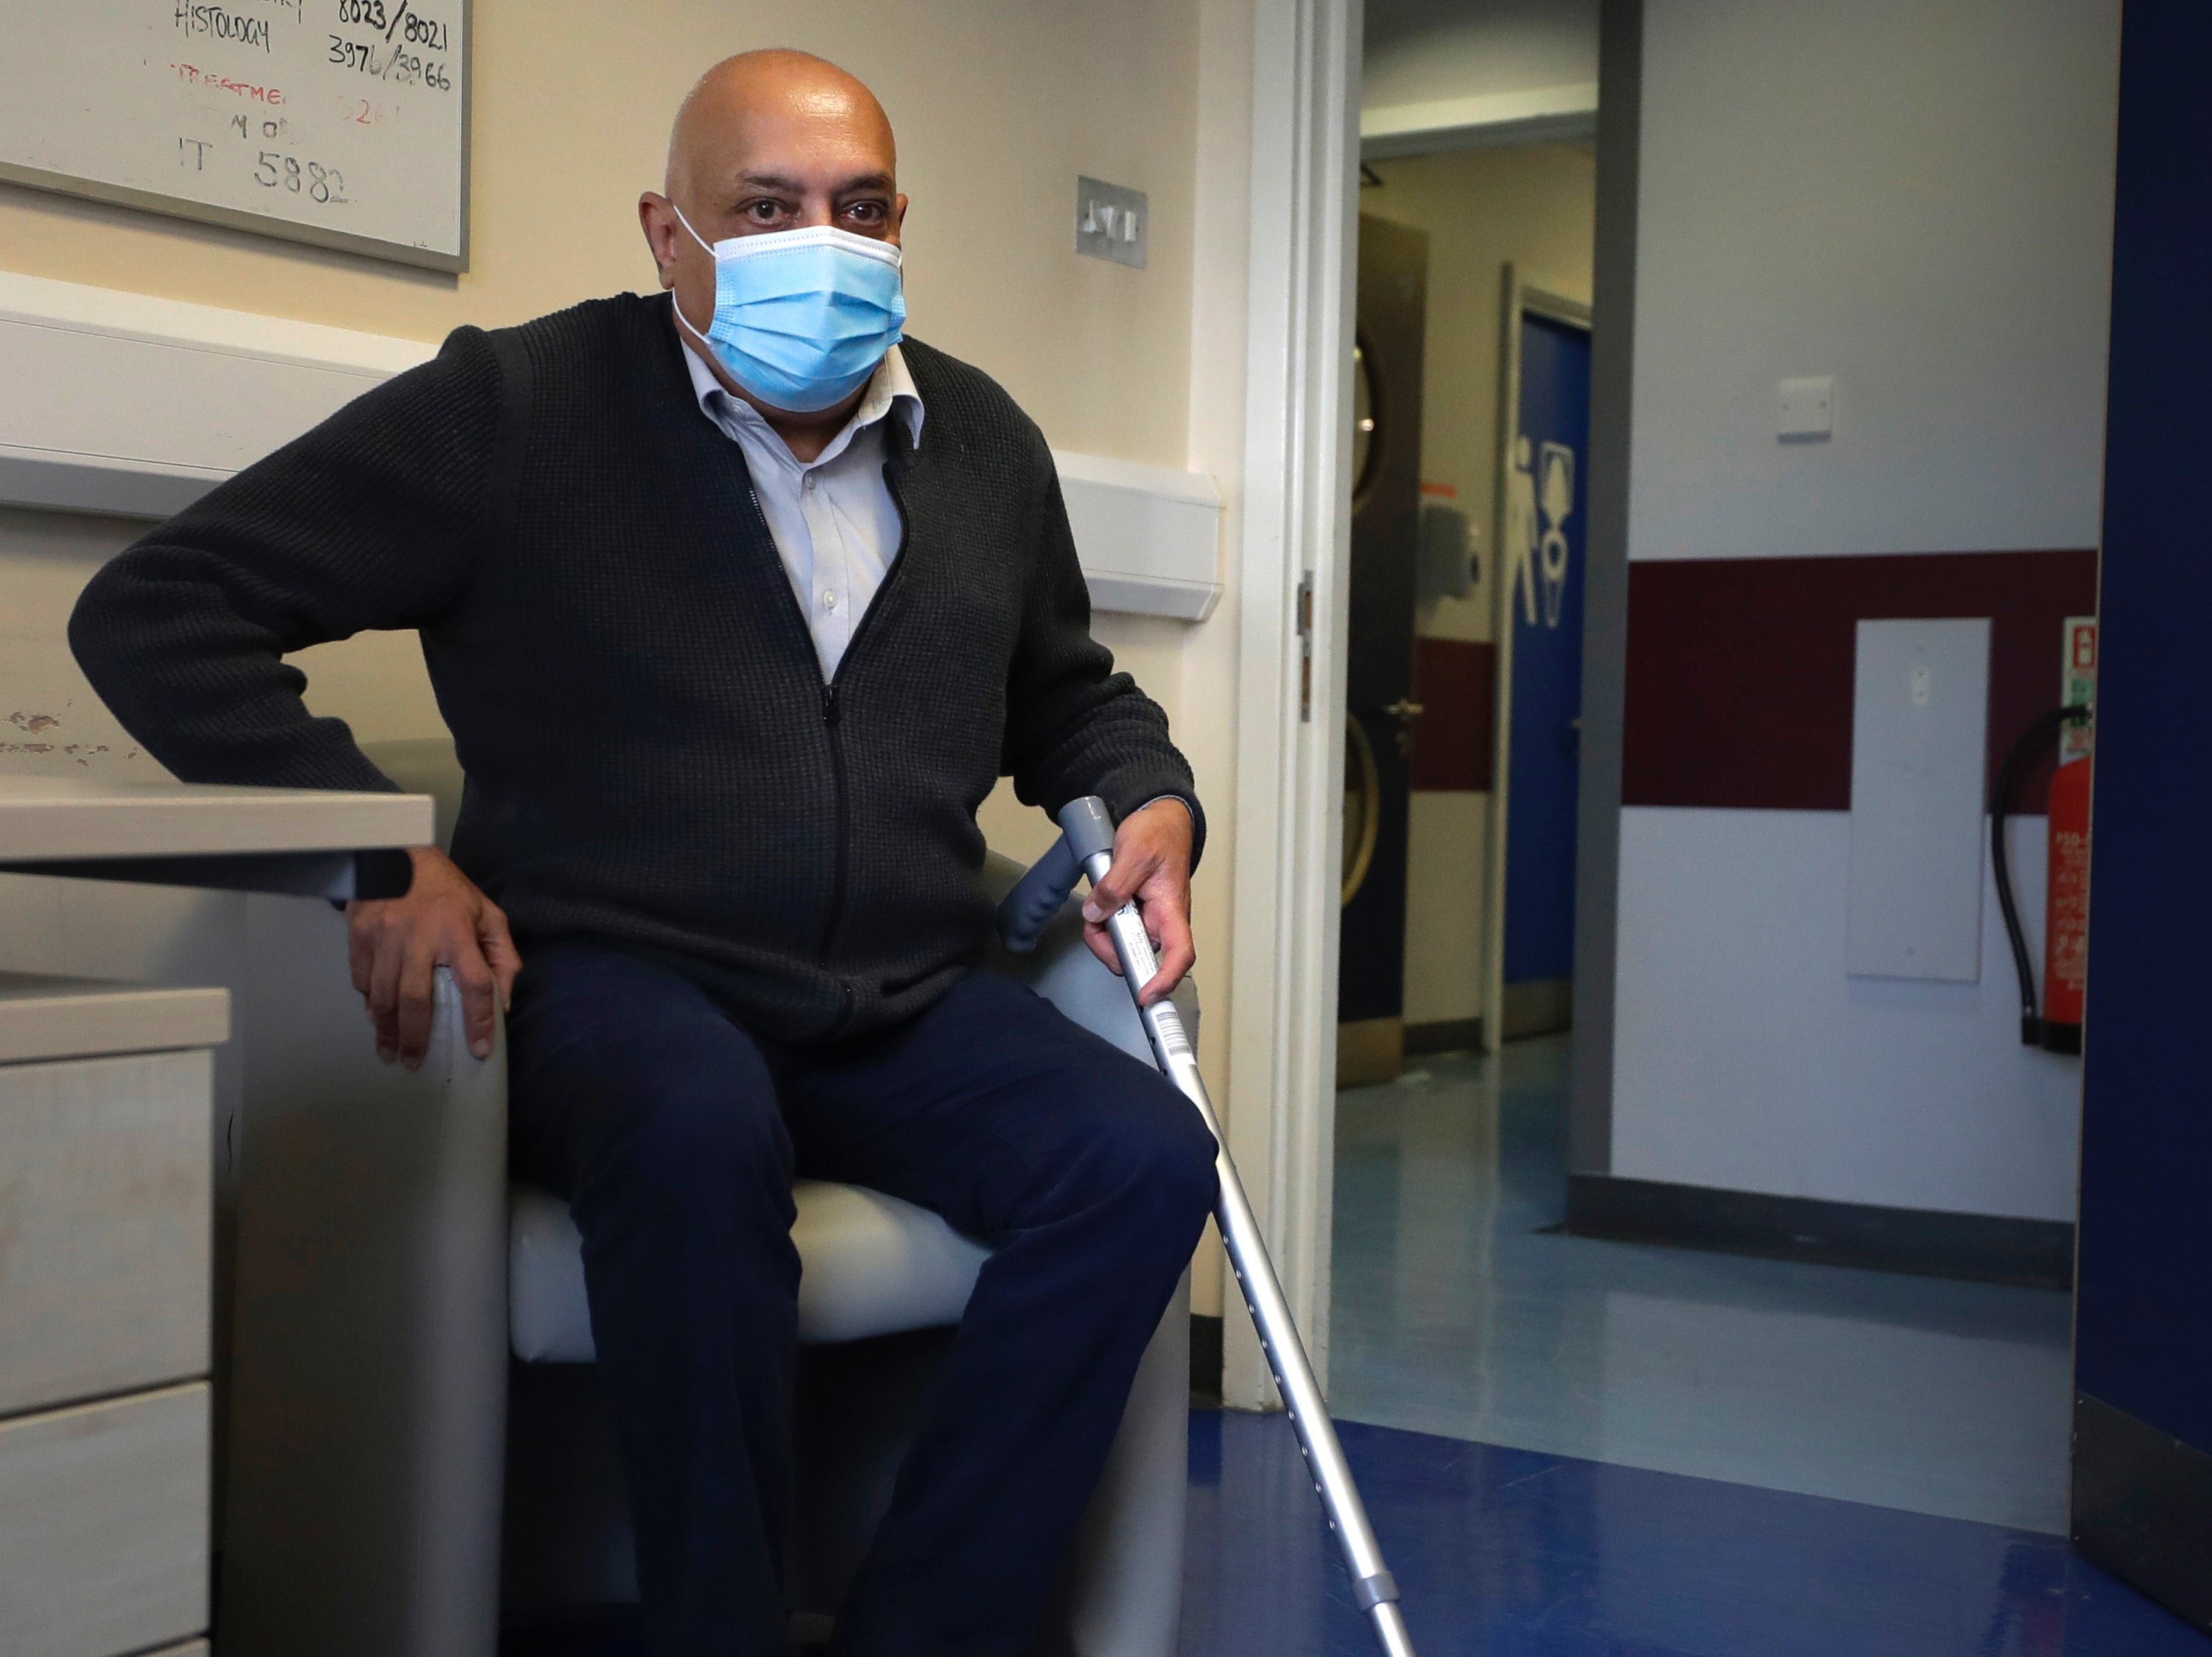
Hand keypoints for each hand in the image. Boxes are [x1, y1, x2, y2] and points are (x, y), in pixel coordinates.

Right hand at [346, 845, 521, 1068]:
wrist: (396, 853)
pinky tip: (376, 1018)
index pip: (475, 983)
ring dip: (386, 1030)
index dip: (480, 1020)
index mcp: (458, 931)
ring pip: (383, 997)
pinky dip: (370, 1003)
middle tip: (414, 1063)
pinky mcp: (359, 936)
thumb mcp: (486, 913)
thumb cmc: (448, 889)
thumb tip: (504, 1001)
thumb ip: (502, 955)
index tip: (480, 1049)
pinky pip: (363, 980)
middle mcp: (419, 937)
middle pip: (415, 1001)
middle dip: (415, 1038)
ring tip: (390, 1053)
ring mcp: (384, 938)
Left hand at [1079, 799, 1195, 1005]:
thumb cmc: (1158, 832)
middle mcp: (1162, 920)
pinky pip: (1115, 930)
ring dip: (1102, 934)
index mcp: (1171, 909)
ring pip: (1123, 946)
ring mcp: (1148, 919)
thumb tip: (1097, 913)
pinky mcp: (1134, 913)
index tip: (1146, 994)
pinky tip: (1098, 903)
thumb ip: (1115, 885)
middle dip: (1111, 949)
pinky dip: (1101, 923)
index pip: (1180, 953)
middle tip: (1094, 924)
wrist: (1159, 818)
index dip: (1165, 978)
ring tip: (1095, 906)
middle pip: (1140, 956)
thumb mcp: (1133, 853)